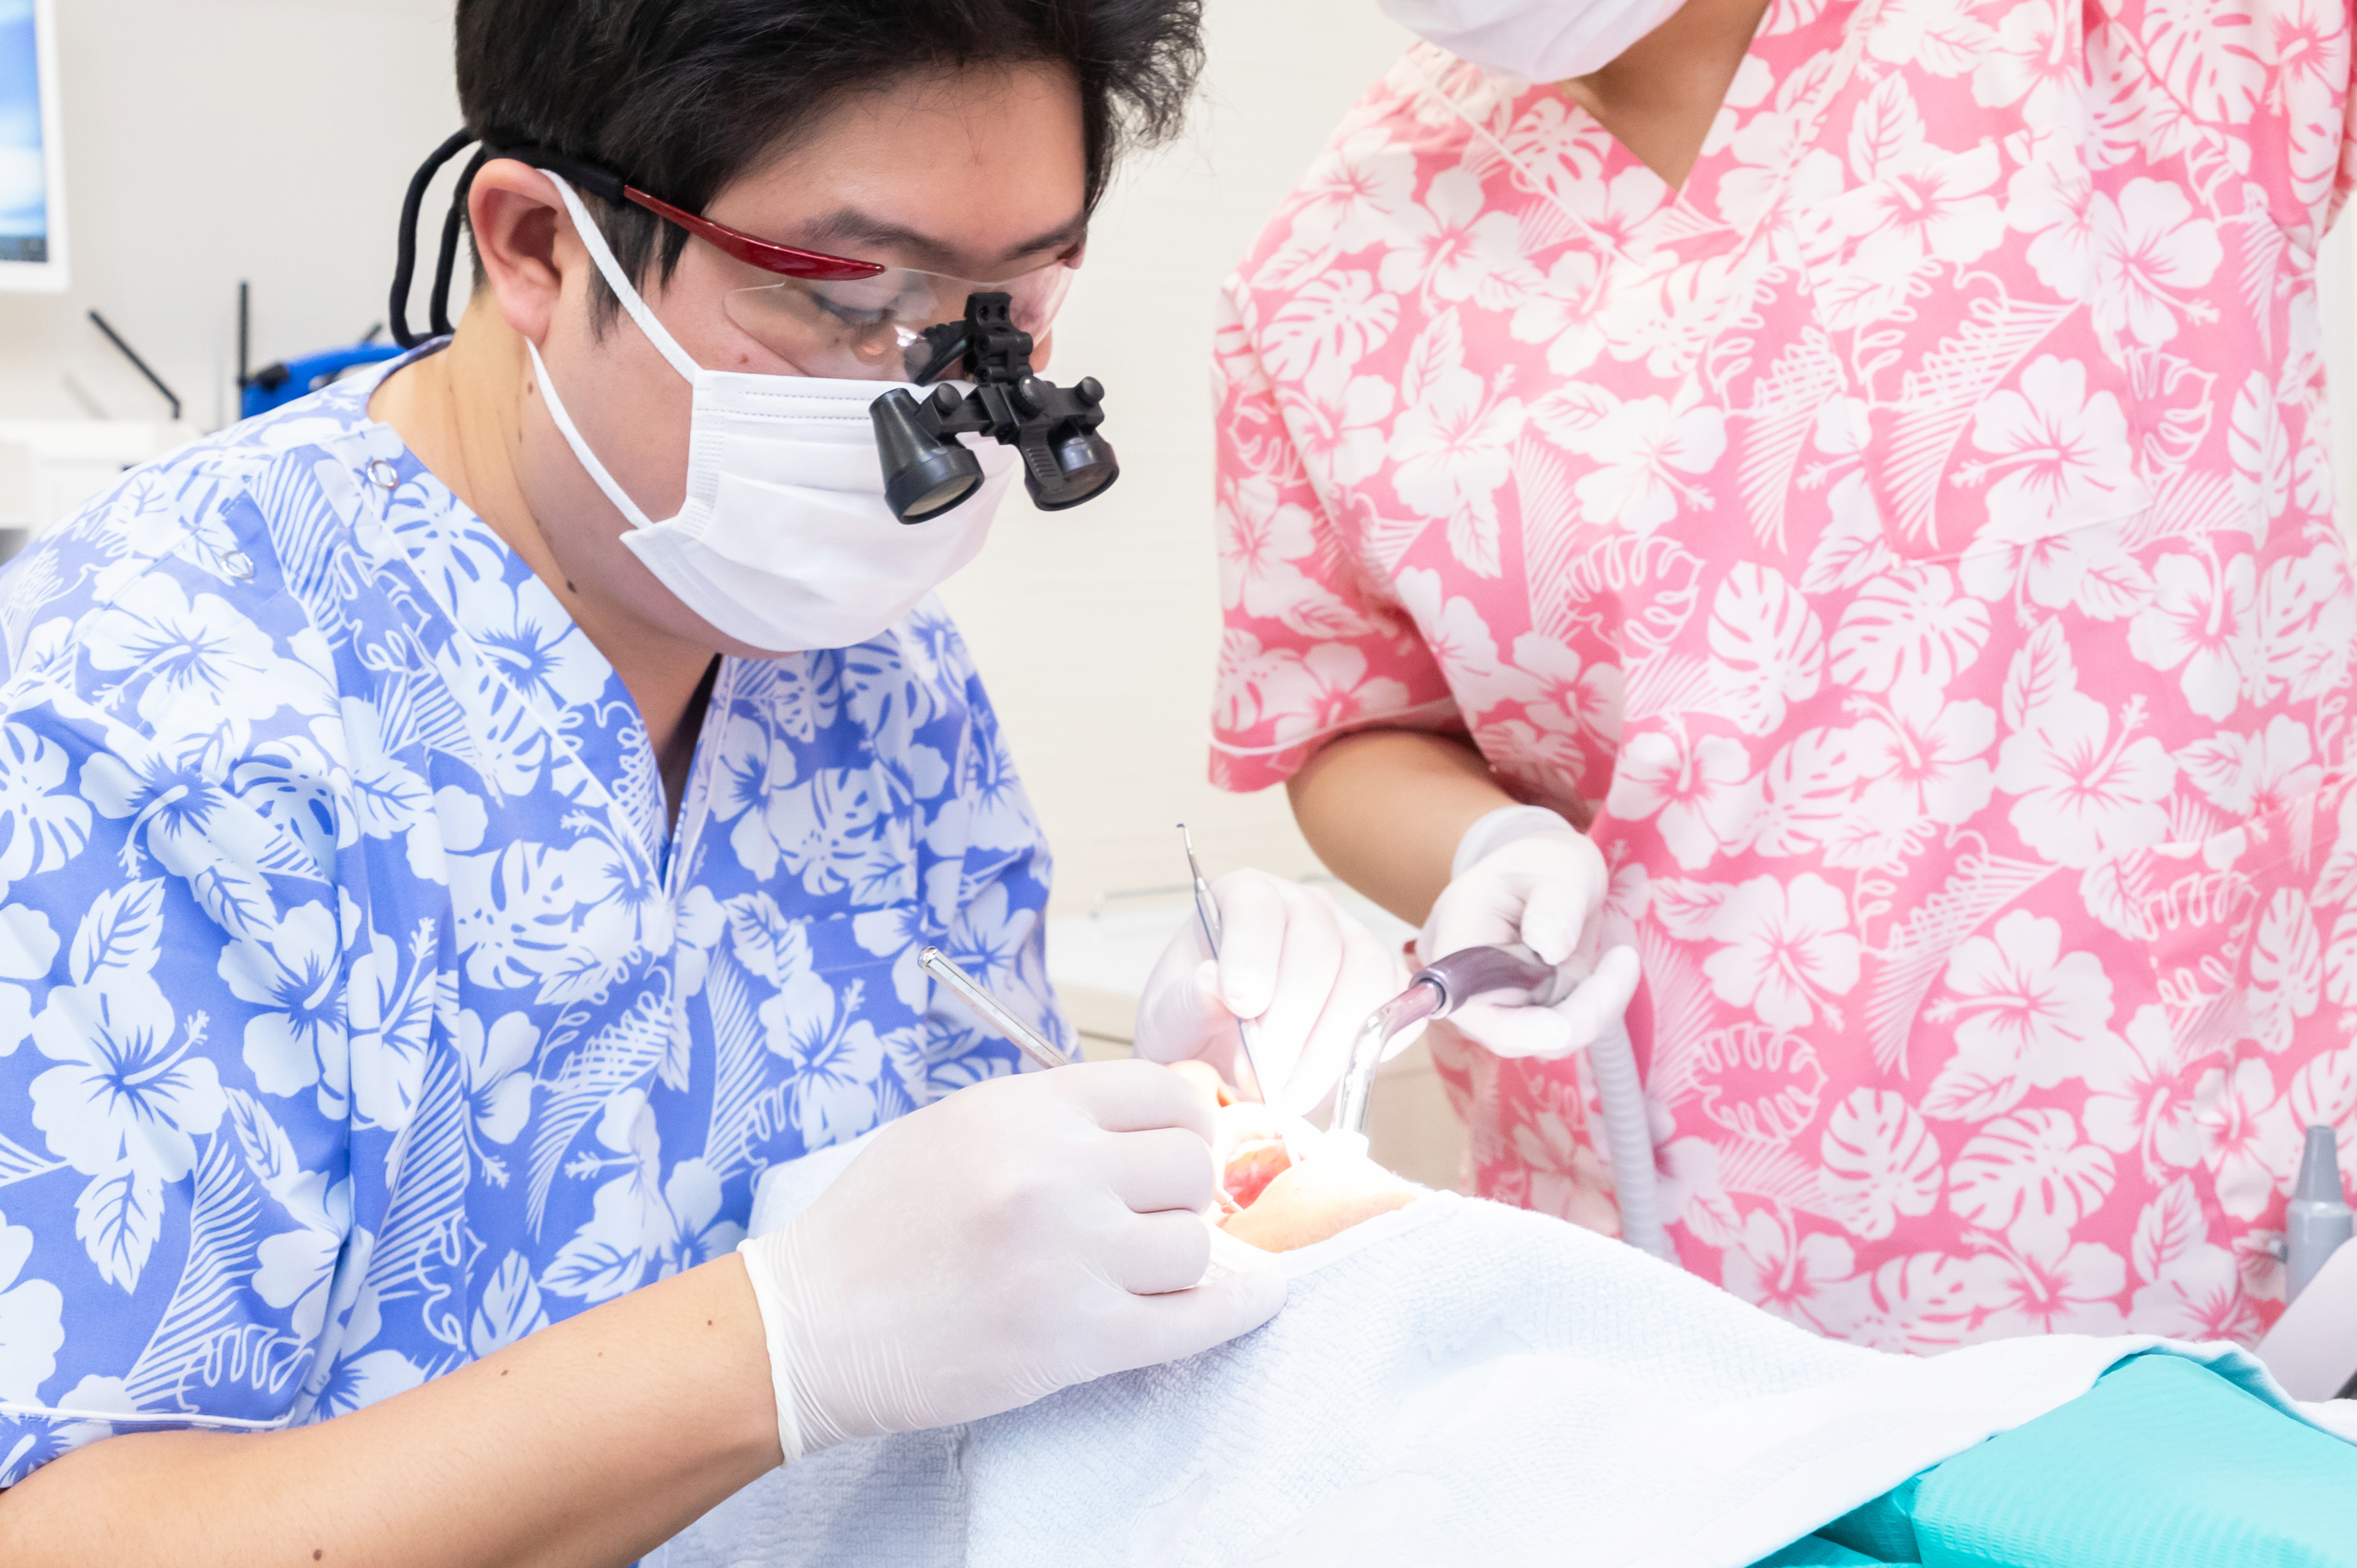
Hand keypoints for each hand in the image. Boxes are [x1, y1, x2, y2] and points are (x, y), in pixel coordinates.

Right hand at [737, 1061, 1283, 1459]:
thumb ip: (1054, 1119)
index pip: (1164, 1090)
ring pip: (1198, 1243)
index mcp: (1025, 1111)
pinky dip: (1236, 1309)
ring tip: (1142, 1266)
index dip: (1182, 1120)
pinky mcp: (1077, 1341)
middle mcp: (1056, 1174)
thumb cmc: (877, 1226)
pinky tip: (1250, 1298)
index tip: (1174, 1146)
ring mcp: (1071, 1259)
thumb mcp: (957, 1128)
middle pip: (1191, 1164)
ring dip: (1184, 1257)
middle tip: (1152, 1212)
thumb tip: (1160, 1117)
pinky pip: (1198, 1319)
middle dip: (1183, 1190)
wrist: (812, 1326)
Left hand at [1132, 869, 1412, 1115]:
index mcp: (1246, 896)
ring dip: (1329, 1046)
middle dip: (1291, 1020)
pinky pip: (1394, 1011)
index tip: (1241, 1005)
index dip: (1253, 953)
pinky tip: (1324, 1085)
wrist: (1219, 1059)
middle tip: (1260, 1079)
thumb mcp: (1171, 1016)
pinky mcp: (1384, 986)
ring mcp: (1352, 942)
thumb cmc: (1193, 1024)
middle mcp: (1306, 909)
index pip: (1258, 906)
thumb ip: (1189, 1000)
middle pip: (1318, 947)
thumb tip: (1214, 983)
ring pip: (1364, 977)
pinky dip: (1366, 1053)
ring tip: (1289, 1095)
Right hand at [1419, 808, 1640, 1058]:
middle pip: (1514, 1034)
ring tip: (1620, 954)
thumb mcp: (1558, 866)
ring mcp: (1499, 1005)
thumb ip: (1554, 903)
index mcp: (1455, 944)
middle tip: (1624, 960)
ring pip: (1548, 1038)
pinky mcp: (1529, 1014)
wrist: (1548, 871)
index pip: (1469, 1008)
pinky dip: (1598, 1004)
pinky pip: (1566, 1029)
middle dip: (1579, 1012)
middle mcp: (1468, 986)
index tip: (1564, 1027)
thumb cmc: (1545, 861)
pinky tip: (1612, 963)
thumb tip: (1549, 949)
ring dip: (1596, 1005)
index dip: (1515, 1028)